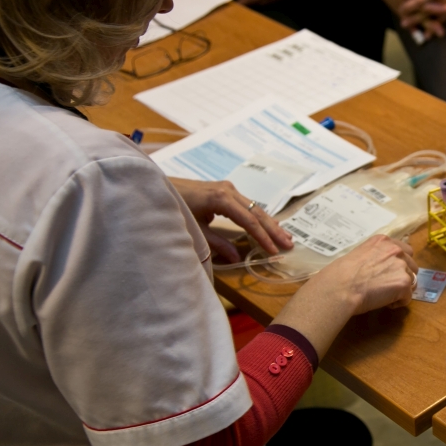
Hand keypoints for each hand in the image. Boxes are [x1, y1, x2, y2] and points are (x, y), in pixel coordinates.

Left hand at [169, 178, 293, 262]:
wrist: (155, 187)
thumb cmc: (173, 208)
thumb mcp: (195, 230)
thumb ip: (217, 244)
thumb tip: (237, 257)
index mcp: (221, 198)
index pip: (249, 221)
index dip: (263, 237)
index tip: (274, 251)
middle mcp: (228, 190)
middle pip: (257, 212)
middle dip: (274, 229)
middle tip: (289, 244)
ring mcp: (227, 188)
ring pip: (254, 207)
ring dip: (269, 223)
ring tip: (285, 237)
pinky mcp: (223, 190)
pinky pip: (247, 205)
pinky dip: (258, 216)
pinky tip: (268, 225)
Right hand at [272, 235, 418, 355]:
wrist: (341, 286)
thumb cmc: (341, 274)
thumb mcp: (359, 255)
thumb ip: (375, 257)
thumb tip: (379, 268)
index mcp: (383, 241)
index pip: (404, 250)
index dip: (399, 264)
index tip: (389, 273)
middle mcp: (396, 250)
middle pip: (412, 265)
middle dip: (402, 276)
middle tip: (387, 286)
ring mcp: (402, 266)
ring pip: (412, 281)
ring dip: (401, 289)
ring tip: (384, 296)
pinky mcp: (404, 283)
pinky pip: (408, 297)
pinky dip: (398, 303)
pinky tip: (384, 303)